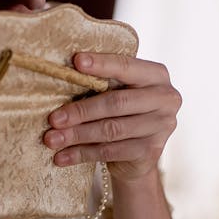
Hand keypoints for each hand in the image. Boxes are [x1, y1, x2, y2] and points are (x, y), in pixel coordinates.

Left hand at [44, 53, 181, 181]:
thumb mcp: (117, 90)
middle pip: (117, 102)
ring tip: (51, 139)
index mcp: (157, 74)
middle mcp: (166, 98)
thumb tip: (63, 71)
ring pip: (111, 129)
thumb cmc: (121, 111)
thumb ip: (102, 80)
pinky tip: (62, 157)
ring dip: (77, 135)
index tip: (76, 61)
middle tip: (53, 118)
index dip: (101, 64)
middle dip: (81, 110)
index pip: (127, 66)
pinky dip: (82, 153)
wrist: (137, 153)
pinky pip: (111, 151)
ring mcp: (162, 126)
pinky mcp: (152, 151)